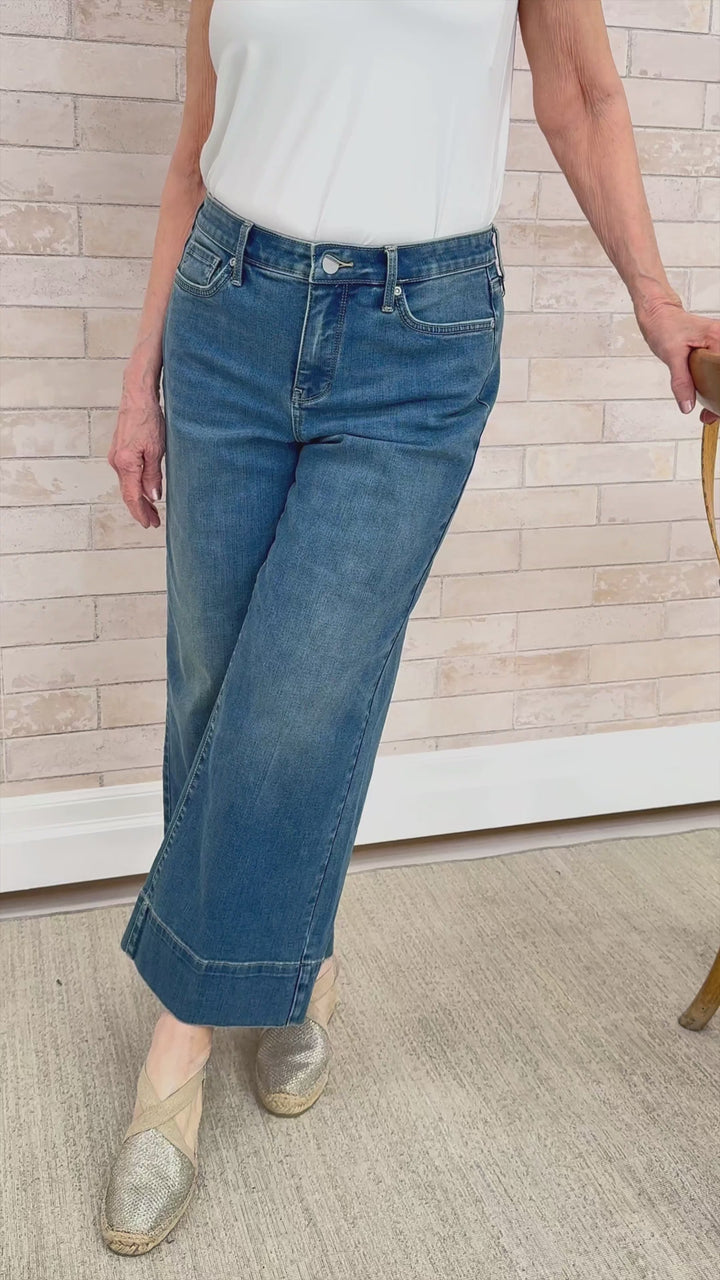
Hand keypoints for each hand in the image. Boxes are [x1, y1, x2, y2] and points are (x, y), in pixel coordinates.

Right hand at [107, 374, 165, 528]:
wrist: (137, 397)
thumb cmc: (148, 419)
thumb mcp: (157, 450)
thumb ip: (153, 475)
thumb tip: (153, 497)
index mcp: (126, 464)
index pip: (132, 497)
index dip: (141, 513)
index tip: (150, 524)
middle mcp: (117, 463)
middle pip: (128, 494)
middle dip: (141, 510)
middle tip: (153, 522)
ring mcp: (116, 457)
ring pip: (127, 485)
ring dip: (139, 499)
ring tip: (152, 510)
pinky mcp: (119, 451)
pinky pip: (127, 475)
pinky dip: (135, 486)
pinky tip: (145, 490)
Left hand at [634, 296, 719, 423]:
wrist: (660, 315)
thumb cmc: (665, 328)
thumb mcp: (671, 356)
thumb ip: (681, 381)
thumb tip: (688, 405)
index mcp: (719, 339)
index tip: (717, 410)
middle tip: (710, 417)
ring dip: (718, 396)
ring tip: (708, 415)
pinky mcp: (716, 350)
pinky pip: (718, 372)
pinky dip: (714, 388)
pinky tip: (708, 403)